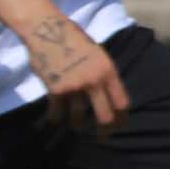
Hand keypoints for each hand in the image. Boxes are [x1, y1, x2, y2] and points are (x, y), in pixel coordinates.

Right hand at [26, 17, 130, 131]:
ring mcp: (75, 87)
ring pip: (79, 117)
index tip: (120, 126)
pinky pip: (58, 112)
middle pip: (105, 116)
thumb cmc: (74, 39)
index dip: (122, 118)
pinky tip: (56, 120)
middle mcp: (94, 80)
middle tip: (103, 138)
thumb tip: (108, 95)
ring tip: (77, 126)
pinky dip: (56, 118)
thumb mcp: (97, 54)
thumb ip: (103, 74)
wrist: (47, 30)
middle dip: (105, 131)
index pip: (122, 102)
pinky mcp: (56, 90)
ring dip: (77, 124)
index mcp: (108, 70)